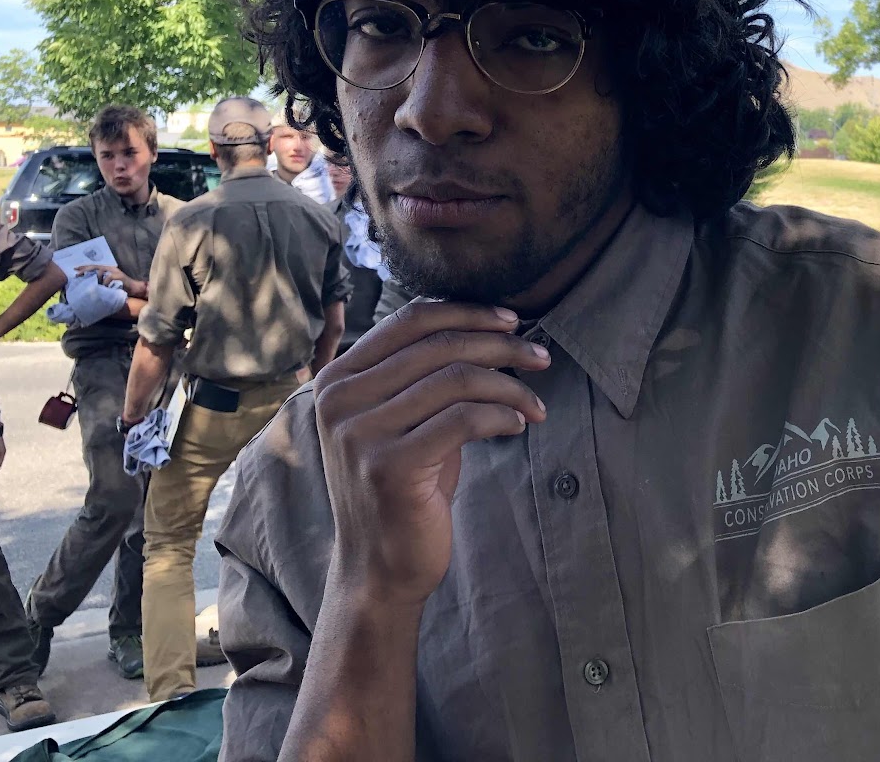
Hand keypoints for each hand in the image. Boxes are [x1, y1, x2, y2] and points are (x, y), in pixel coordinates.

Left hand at [77, 263, 143, 296]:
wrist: (134, 289)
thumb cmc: (120, 288)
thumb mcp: (107, 284)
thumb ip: (100, 282)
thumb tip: (87, 285)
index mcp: (106, 269)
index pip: (93, 266)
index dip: (84, 267)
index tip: (75, 269)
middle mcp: (110, 268)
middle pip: (95, 266)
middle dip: (85, 270)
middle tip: (77, 274)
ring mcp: (115, 271)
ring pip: (101, 270)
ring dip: (95, 276)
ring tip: (90, 282)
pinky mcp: (119, 276)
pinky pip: (109, 277)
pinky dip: (104, 282)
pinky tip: (102, 287)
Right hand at [312, 301, 547, 606]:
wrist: (378, 566)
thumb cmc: (403, 484)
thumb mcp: (403, 417)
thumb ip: (424, 372)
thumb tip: (490, 325)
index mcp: (338, 378)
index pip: (410, 320)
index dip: (467, 312)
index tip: (511, 320)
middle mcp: (340, 400)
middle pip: (439, 346)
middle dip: (501, 346)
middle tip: (541, 357)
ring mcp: (360, 433)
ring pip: (456, 380)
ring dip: (510, 386)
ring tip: (536, 403)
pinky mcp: (389, 466)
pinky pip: (464, 419)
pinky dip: (501, 416)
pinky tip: (519, 425)